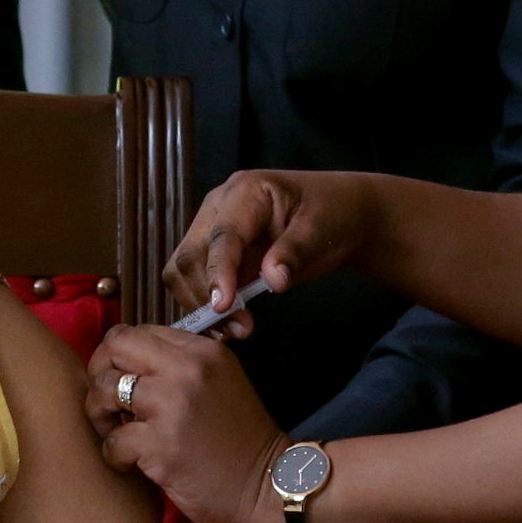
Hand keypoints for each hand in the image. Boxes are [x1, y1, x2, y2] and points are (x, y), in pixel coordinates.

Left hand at [86, 324, 291, 522]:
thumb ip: (180, 365)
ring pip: (104, 389)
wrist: (268, 485)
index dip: (118, 356)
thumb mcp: (220, 382)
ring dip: (99, 414)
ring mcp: (173, 406)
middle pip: (115, 346)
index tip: (120, 379)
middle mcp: (186, 370)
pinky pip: (113, 441)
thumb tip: (126, 364)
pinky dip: (114, 454)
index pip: (136, 331)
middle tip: (107, 401)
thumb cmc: (240, 439)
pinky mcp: (162, 445)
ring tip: (115, 432)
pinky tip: (129, 462)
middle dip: (99, 372)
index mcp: (200, 351)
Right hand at [164, 169, 373, 339]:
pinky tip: (226, 325)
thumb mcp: (321, 231)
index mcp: (245, 191)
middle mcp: (217, 207)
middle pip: (190, 254)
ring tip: (234, 330)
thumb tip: (272, 281)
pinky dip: (202, 305)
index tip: (222, 307)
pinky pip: (193, 280)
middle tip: (239, 329)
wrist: (338, 212)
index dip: (218, 272)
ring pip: (183, 270)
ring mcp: (211, 229)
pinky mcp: (213, 253)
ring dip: (200, 304)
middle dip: (206, 296)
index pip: (221, 235)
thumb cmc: (331, 215)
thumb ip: (294, 252)